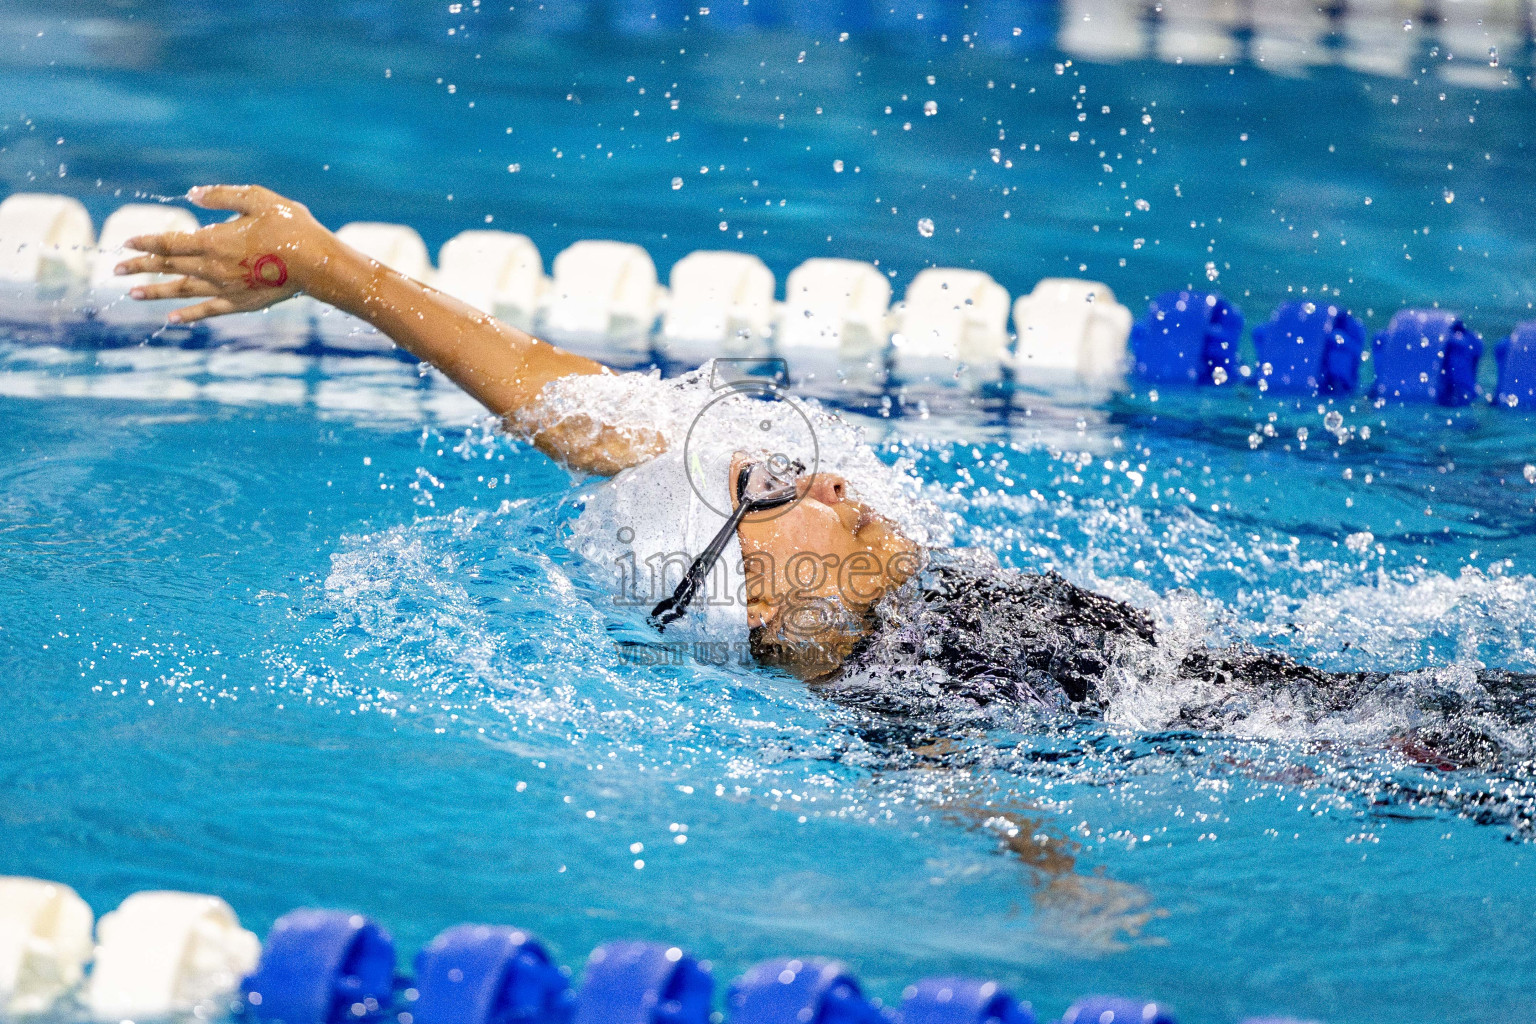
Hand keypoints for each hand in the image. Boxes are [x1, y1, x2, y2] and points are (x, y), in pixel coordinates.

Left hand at [116, 184, 328, 323]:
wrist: (317, 264)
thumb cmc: (290, 227)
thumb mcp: (257, 199)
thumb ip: (222, 196)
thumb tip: (192, 194)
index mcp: (214, 241)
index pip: (169, 243)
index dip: (146, 243)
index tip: (126, 244)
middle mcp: (213, 267)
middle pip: (169, 267)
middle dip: (140, 267)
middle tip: (115, 270)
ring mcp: (226, 288)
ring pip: (182, 290)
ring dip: (155, 292)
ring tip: (132, 294)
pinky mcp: (241, 303)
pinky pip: (207, 310)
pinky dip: (188, 315)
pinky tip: (171, 320)